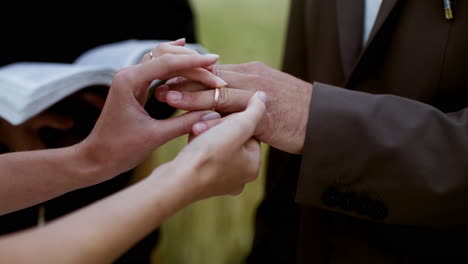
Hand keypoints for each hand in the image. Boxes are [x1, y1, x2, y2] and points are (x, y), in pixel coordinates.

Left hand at [77, 52, 223, 184]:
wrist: (97, 158)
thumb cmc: (120, 150)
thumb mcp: (156, 137)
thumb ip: (185, 123)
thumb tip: (213, 113)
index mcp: (129, 81)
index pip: (167, 63)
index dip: (194, 62)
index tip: (215, 60)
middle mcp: (128, 75)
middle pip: (165, 55)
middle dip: (191, 61)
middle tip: (215, 66)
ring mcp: (131, 79)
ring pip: (161, 59)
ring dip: (184, 61)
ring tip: (208, 63)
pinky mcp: (135, 87)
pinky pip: (157, 69)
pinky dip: (174, 64)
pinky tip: (185, 53)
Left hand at [156, 62, 312, 153]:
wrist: (324, 120)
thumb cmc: (294, 110)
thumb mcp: (266, 94)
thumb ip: (244, 95)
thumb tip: (224, 100)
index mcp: (251, 73)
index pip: (214, 71)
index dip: (190, 75)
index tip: (168, 79)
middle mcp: (252, 79)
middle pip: (211, 78)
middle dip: (183, 82)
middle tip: (158, 86)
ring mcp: (259, 96)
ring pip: (219, 93)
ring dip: (192, 96)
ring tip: (168, 99)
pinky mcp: (265, 116)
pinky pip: (235, 118)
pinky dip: (214, 121)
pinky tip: (195, 126)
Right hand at [159, 91, 266, 200]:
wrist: (176, 181)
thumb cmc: (208, 154)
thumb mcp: (237, 127)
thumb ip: (254, 110)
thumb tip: (264, 96)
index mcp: (252, 167)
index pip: (249, 132)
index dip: (232, 120)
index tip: (218, 118)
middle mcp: (240, 178)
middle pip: (232, 139)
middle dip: (217, 128)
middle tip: (203, 125)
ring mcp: (221, 183)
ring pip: (216, 146)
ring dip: (206, 135)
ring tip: (195, 133)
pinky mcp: (202, 183)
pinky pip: (204, 157)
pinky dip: (197, 148)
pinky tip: (189, 146)